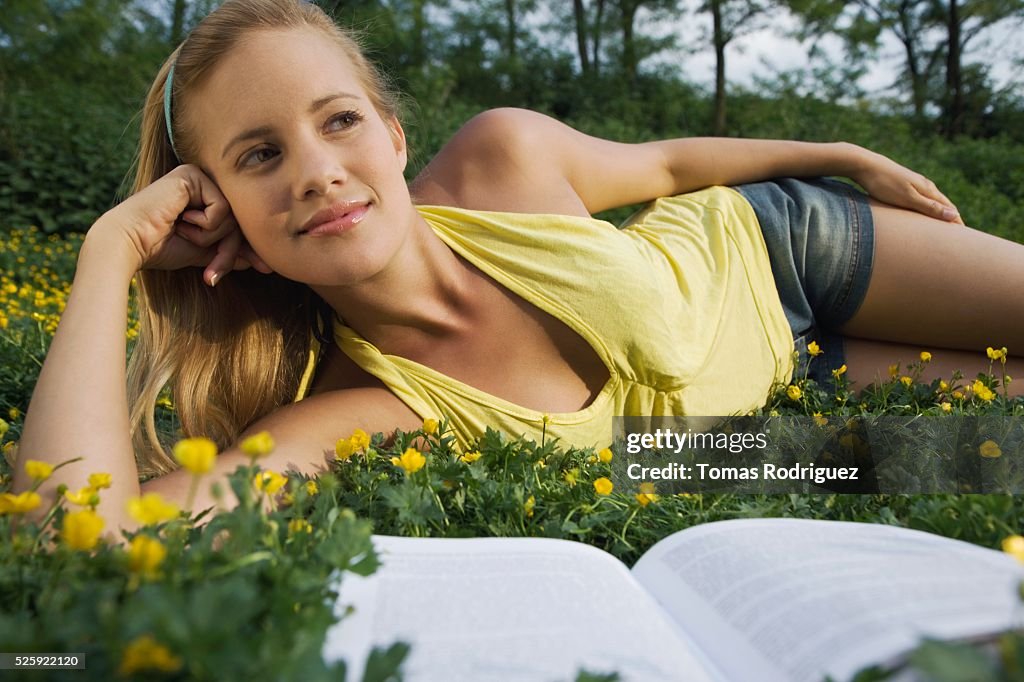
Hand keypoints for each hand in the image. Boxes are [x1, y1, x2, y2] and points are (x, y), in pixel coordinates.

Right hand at [90, 165, 271, 284]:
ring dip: (210, 237)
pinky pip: (222, 207)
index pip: (237, 224)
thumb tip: (260, 260)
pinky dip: (205, 223)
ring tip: (183, 235)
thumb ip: (228, 251)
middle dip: (228, 250)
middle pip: (238, 221)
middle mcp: (203, 184)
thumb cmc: (159, 248)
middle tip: (212, 273)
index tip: (265, 269)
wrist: (130, 244)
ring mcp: (197, 177)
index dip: (246, 249)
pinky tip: (181, 220)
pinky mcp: (192, 175)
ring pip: (232, 216)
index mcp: (204, 199)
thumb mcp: (203, 251)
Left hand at [848, 147, 963, 224]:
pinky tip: (918, 212)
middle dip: (950, 218)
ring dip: (938, 213)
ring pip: (930, 201)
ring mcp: (912, 184)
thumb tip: (954, 215)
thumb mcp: (908, 198)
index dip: (956, 221)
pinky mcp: (900, 185)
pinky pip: (918, 199)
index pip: (948, 208)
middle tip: (958, 234)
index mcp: (928, 189)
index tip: (965, 236)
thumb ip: (929, 207)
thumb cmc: (884, 184)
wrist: (864, 165)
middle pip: (942, 204)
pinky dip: (924, 209)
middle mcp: (923, 185)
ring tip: (941, 225)